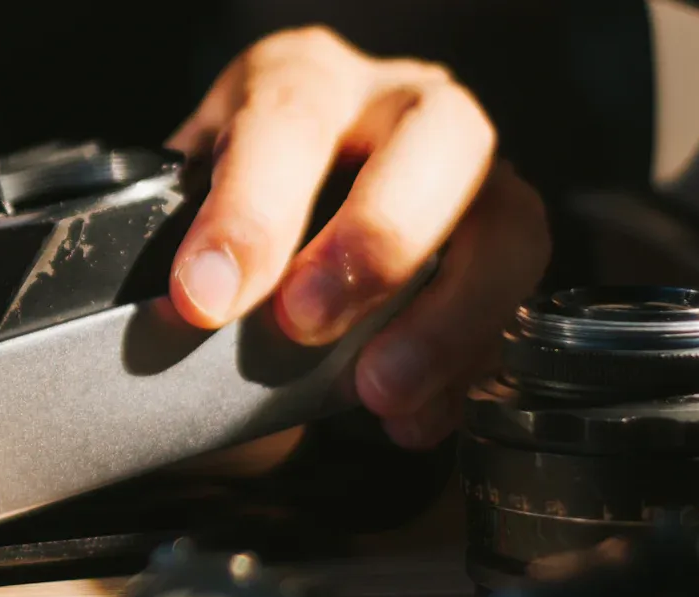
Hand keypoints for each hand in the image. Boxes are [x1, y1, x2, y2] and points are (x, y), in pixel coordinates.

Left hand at [166, 27, 550, 448]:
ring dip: (447, 318)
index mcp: (308, 78)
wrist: (300, 201)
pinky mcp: (507, 244)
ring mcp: (473, 172)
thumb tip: (179, 318)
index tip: (206, 300)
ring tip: (377, 392)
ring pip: (510, 222)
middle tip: (305, 324)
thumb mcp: (195, 197)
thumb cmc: (244, 197)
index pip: (290, 118)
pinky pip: (519, 303)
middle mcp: (403, 107)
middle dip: (376, 240)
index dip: (251, 213)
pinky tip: (409, 416)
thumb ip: (186, 242)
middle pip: (438, 137)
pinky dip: (466, 369)